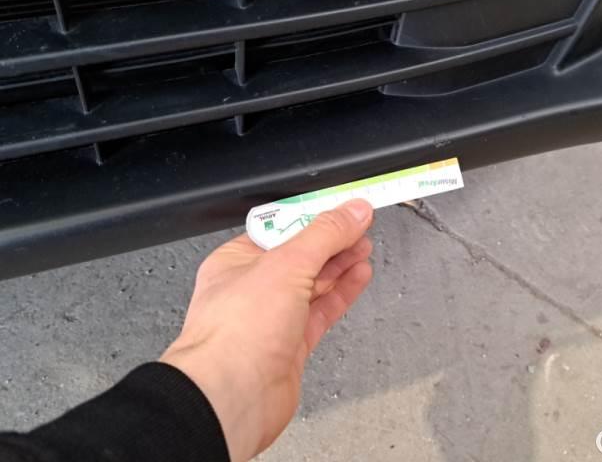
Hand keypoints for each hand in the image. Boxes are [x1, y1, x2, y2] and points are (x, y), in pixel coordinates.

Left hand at [160, 199, 373, 461]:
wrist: (232, 398)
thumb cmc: (236, 332)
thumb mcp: (287, 264)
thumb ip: (325, 235)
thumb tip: (353, 211)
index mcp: (237, 261)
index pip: (282, 229)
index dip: (315, 217)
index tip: (345, 209)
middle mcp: (252, 289)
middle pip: (300, 256)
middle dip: (333, 241)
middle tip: (362, 227)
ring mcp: (272, 319)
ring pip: (313, 284)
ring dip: (340, 266)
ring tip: (365, 248)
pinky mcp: (290, 346)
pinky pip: (321, 311)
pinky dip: (342, 293)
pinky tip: (359, 278)